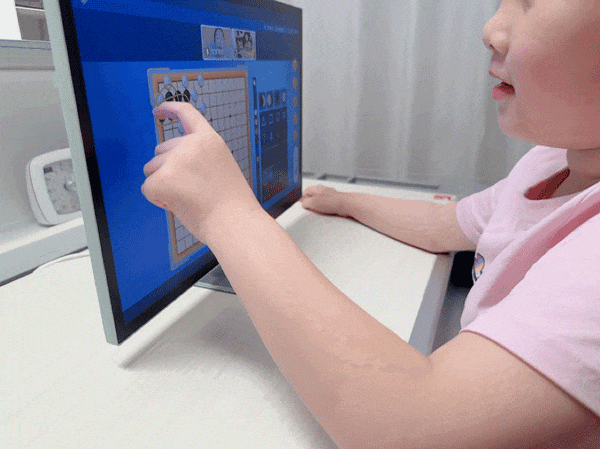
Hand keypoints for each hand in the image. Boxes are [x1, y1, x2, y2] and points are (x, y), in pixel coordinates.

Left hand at [142, 101, 261, 242]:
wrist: (234, 223)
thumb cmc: (232, 204)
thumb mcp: (221, 167)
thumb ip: (198, 157)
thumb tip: (172, 163)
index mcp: (209, 140)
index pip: (186, 114)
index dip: (170, 109)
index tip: (159, 110)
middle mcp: (191, 145)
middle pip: (161, 151)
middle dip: (167, 170)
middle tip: (191, 190)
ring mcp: (175, 161)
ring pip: (152, 169)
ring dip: (163, 185)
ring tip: (188, 198)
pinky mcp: (162, 179)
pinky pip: (148, 188)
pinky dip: (158, 199)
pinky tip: (179, 205)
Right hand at [300, 185, 348, 216]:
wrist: (346, 204)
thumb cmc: (332, 201)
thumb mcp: (313, 203)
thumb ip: (305, 202)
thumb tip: (303, 203)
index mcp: (316, 188)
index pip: (305, 191)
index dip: (302, 197)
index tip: (300, 203)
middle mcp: (323, 190)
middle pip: (313, 194)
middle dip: (310, 201)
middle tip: (308, 207)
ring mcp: (330, 194)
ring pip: (320, 199)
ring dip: (318, 204)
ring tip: (317, 210)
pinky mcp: (335, 200)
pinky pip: (327, 204)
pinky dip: (325, 207)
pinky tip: (325, 211)